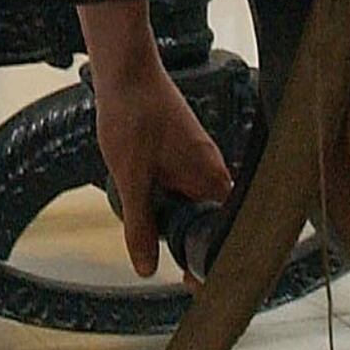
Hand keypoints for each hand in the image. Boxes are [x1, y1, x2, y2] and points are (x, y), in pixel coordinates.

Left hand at [85, 24, 235, 278]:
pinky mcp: (183, 146)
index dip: (208, 259)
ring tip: (138, 202)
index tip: (190, 279)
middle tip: (154, 244)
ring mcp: (197, 156)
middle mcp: (211, 167)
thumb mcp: (131, 179)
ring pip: (188, 199)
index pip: (224, 232)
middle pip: (204, 218)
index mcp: (209, 178)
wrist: (125, 69)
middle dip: (180, 234)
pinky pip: (178, 181)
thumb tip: (146, 268)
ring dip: (166, 210)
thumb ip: (140, 225)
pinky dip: (161, 190)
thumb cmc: (132, 116)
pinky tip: (137, 181)